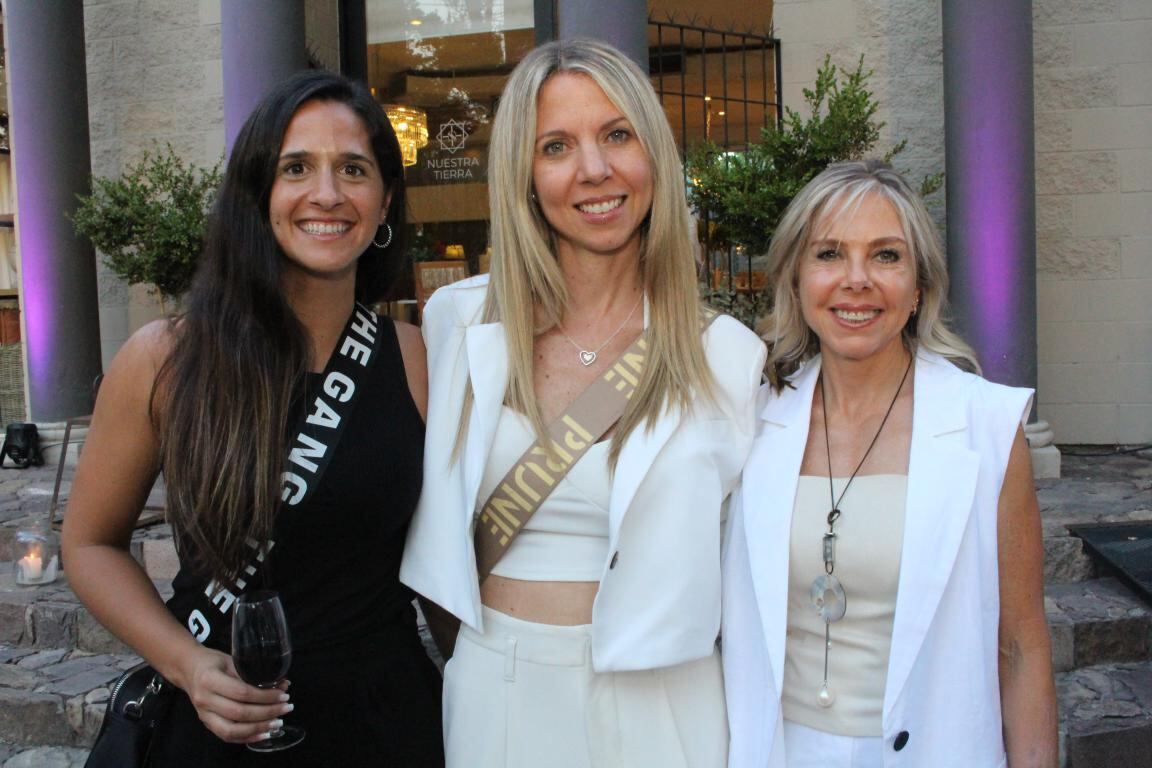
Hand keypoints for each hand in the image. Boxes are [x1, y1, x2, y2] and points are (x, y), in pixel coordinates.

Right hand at [179, 647, 293, 743]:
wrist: (188, 669)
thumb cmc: (212, 662)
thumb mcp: (232, 660)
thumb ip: (254, 673)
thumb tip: (283, 684)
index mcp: (210, 679)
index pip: (242, 692)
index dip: (265, 696)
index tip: (283, 695)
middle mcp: (205, 699)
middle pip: (239, 713)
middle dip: (267, 713)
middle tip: (286, 708)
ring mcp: (204, 714)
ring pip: (232, 730)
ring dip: (258, 728)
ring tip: (277, 723)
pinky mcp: (206, 723)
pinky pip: (226, 736)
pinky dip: (246, 738)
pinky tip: (263, 734)